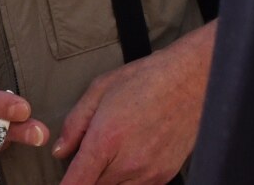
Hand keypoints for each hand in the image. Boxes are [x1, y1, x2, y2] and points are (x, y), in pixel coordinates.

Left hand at [53, 23, 215, 184]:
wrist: (193, 81)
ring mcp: (148, 174)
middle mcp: (128, 163)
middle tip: (92, 151)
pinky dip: (127, 178)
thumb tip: (60, 151)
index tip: (64, 181)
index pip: (76, 184)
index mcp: (107, 140)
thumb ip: (75, 124)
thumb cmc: (148, 78)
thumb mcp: (101, 89)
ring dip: (107, 177)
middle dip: (86, 174)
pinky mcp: (164, 177)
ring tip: (115, 149)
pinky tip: (132, 153)